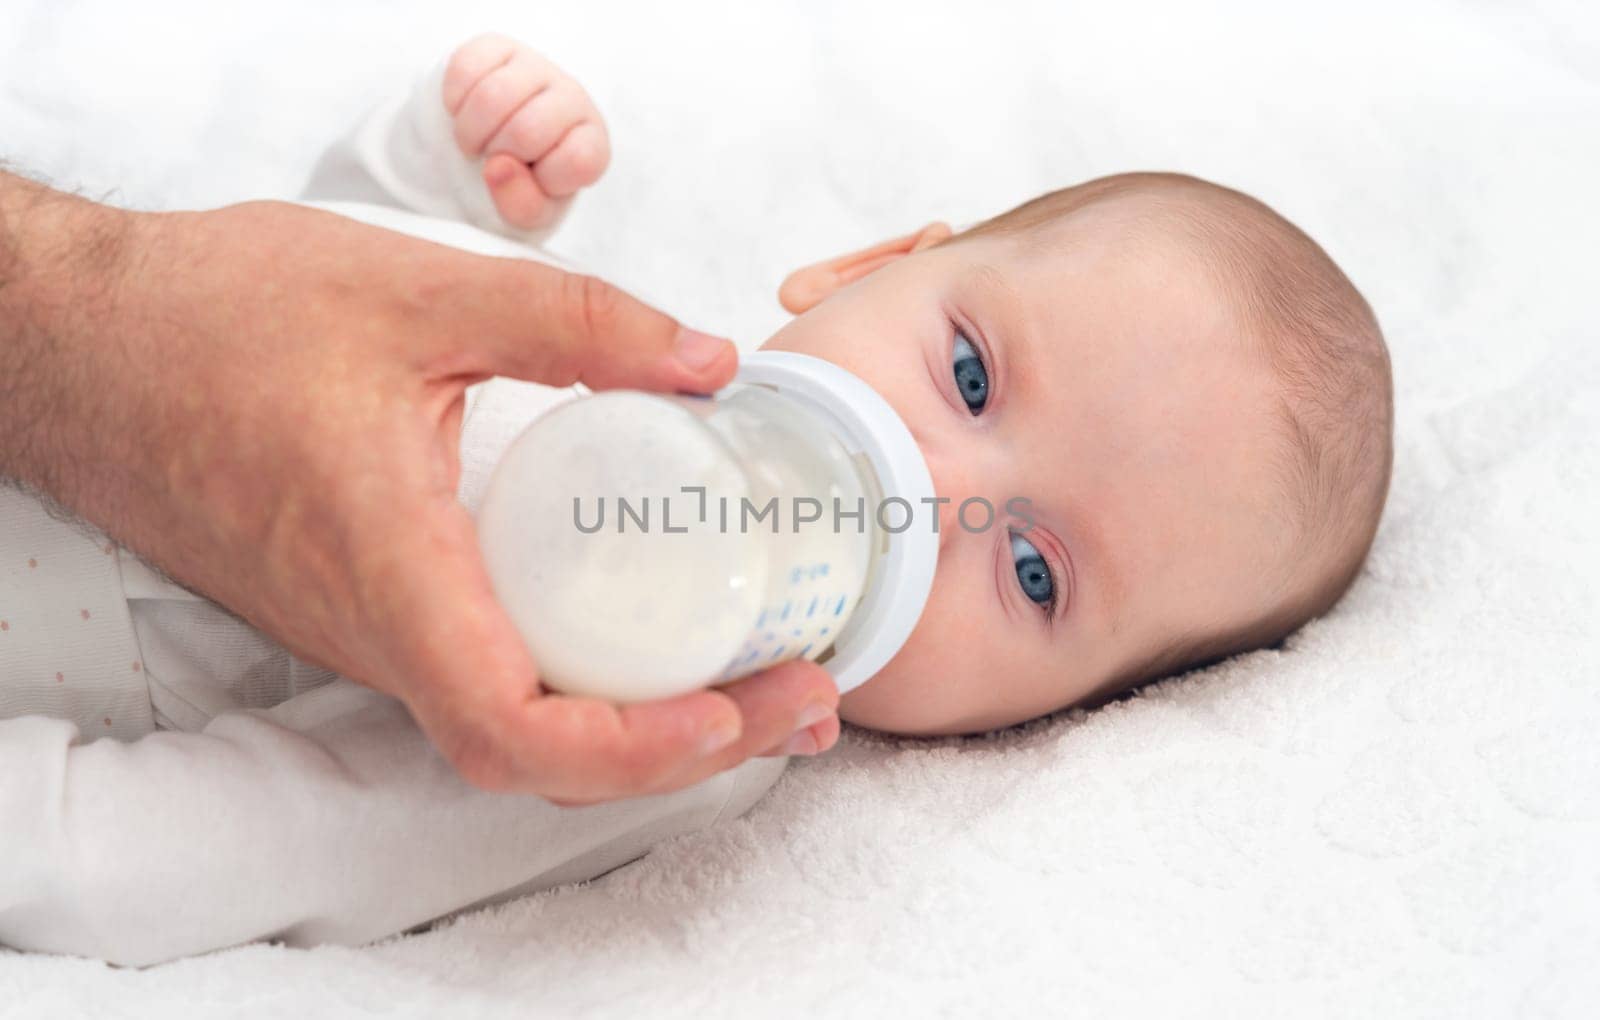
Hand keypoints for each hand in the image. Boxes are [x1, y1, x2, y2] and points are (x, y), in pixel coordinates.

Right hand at [0, 176, 839, 804]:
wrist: (90, 347)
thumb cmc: (223, 317)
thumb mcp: (420, 294)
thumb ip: (575, 322)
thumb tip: (711, 361)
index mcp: (388, 568)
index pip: (514, 728)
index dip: (634, 751)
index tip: (734, 713)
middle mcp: (377, 630)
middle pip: (540, 754)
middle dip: (681, 746)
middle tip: (800, 690)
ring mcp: (366, 631)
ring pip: (514, 727)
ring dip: (641, 721)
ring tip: (758, 671)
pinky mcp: (366, 609)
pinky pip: (482, 680)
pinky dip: (583, 684)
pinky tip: (650, 633)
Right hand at [443, 33, 610, 230]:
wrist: (493, 147)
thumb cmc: (521, 184)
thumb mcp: (529, 213)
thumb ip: (522, 205)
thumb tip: (497, 168)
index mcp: (592, 143)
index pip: (576, 161)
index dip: (544, 179)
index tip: (533, 179)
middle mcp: (572, 98)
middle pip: (526, 130)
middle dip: (497, 156)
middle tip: (492, 160)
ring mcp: (536, 67)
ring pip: (492, 97)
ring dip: (470, 132)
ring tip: (476, 142)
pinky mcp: (498, 47)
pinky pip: (465, 68)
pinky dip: (454, 102)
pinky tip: (464, 113)